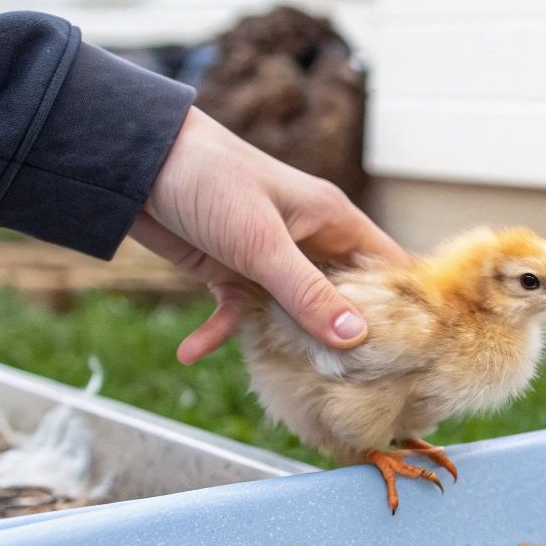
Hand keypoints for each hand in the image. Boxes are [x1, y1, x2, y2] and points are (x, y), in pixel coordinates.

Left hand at [133, 107, 409, 363]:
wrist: (135, 162)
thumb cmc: (211, 181)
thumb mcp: (263, 244)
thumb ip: (308, 294)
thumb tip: (357, 339)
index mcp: (332, 220)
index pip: (386, 265)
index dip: (402, 304)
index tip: (410, 350)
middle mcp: (308, 239)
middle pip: (341, 298)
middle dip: (343, 338)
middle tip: (353, 383)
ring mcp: (269, 258)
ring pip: (291, 313)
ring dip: (283, 342)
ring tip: (287, 380)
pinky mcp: (229, 270)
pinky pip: (237, 311)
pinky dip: (218, 331)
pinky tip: (190, 352)